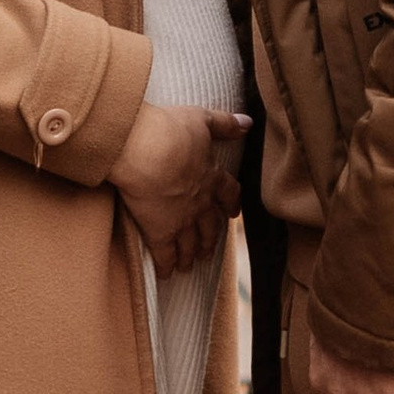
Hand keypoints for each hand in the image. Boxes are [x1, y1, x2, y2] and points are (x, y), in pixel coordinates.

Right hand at [113, 100, 245, 276]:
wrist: (145, 149)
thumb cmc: (170, 130)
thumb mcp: (200, 119)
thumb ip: (224, 123)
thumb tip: (248, 123)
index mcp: (211, 176)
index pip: (228, 192)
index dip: (230, 203)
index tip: (232, 213)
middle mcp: (200, 202)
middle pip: (210, 225)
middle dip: (210, 239)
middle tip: (209, 250)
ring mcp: (181, 220)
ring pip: (190, 243)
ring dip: (191, 255)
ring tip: (190, 265)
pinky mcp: (158, 231)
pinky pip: (165, 254)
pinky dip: (167, 266)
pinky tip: (166, 275)